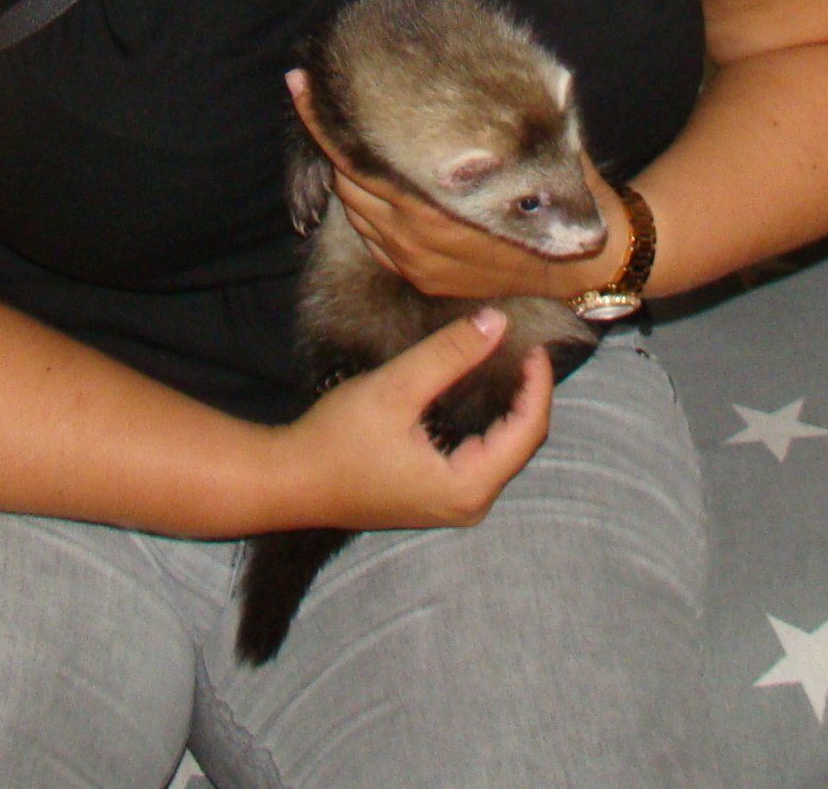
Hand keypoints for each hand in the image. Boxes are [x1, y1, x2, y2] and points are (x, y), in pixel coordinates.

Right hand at [272, 307, 552, 531]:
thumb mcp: (396, 388)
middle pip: (519, 445)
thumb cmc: (339, 438)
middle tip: (523, 347)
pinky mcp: (435, 495)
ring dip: (507, 408)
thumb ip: (449, 354)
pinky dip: (486, 423)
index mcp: (468, 486)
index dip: (538, 385)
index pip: (527, 433)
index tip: (534, 344)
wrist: (290, 481)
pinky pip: (479, 457)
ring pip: (500, 451)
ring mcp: (452, 504)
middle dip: (527, 395)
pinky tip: (478, 391)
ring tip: (506, 362)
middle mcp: (469, 504)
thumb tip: (498, 322)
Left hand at [285, 70, 623, 302]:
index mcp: (432, 204)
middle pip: (347, 180)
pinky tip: (386, 189)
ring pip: (355, 210)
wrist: (580, 268)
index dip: (320, 120)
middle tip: (333, 109)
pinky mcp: (417, 276)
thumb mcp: (539, 146)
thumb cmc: (562, 196)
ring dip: (354, 179)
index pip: (354, 156)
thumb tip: (519, 64)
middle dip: (338, 146)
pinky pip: (373, 238)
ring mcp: (410, 260)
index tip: (298, 82)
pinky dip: (370, 211)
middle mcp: (410, 235)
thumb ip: (515, 115)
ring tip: (365, 147)